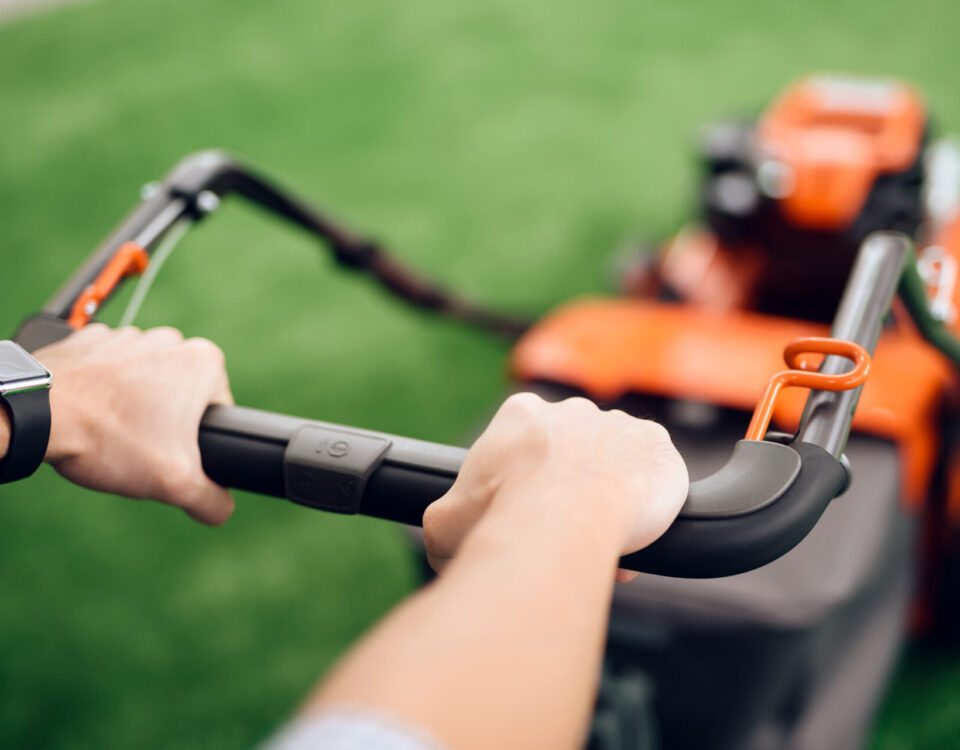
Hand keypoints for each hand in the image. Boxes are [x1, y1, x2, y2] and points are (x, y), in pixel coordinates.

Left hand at [32, 324, 234, 524]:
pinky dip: (102, 392)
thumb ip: (212, 501)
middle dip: (165, 424)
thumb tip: (221, 507)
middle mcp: (171, 341)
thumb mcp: (176, 483)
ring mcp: (129, 336)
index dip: (197, 442)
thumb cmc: (110, 438)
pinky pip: (108, 371)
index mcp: (204, 362)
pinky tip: (91, 415)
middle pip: (181, 397)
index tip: (170, 454)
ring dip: (133, 408)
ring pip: (145, 383)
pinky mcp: (93, 340)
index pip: (218, 412)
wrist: (37, 414)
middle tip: (140, 447)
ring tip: (112, 433)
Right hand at [422, 392, 687, 577]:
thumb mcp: (444, 524)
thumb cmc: (500, 517)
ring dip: (608, 500)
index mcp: (520, 414)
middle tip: (565, 534)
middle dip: (569, 492)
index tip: (528, 518)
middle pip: (572, 454)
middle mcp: (571, 409)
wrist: (562, 520)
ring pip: (614, 467)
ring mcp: (618, 423)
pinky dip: (646, 505)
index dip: (526, 487)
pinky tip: (633, 538)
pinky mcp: (656, 445)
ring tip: (600, 544)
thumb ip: (445, 525)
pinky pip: (652, 477)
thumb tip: (442, 547)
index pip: (525, 445)